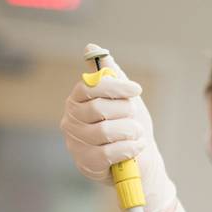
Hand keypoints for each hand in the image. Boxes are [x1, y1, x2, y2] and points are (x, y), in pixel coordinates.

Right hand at [60, 44, 176, 211]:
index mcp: (77, 100)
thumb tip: (92, 47)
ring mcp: (76, 143)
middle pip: (98, 108)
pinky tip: (136, 147)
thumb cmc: (128, 126)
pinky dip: (128, 148)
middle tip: (135, 118)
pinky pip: (108, 153)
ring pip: (104, 131)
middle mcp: (71, 120)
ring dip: (129, 131)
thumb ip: (111, 75)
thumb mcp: (123, 98)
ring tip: (137, 133)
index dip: (115, 87)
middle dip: (125, 112)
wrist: (140, 160)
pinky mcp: (86, 163)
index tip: (137, 90)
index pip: (90, 86)